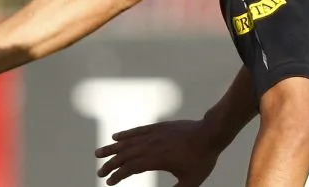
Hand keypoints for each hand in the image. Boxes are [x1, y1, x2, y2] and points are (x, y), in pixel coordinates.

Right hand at [95, 119, 219, 185]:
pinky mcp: (159, 127)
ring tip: (98, 152)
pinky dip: (126, 134)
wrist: (211, 133)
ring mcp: (154, 134)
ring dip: (112, 147)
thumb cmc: (202, 159)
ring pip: (128, 141)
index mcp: (156, 159)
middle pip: (125, 154)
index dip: (118, 175)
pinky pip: (138, 130)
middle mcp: (151, 145)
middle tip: (99, 171)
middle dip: (110, 164)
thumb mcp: (190, 182)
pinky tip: (116, 136)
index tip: (109, 182)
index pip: (131, 168)